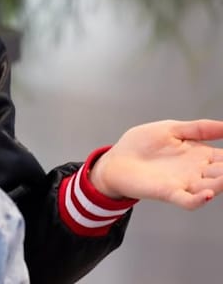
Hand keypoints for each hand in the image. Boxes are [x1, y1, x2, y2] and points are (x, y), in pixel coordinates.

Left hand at [90, 119, 222, 209]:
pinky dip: (198, 199)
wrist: (116, 160)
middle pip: (222, 173)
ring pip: (210, 187)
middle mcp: (196, 171)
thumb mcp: (171, 129)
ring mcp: (184, 183)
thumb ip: (198, 128)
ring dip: (221, 184)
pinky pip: (188, 200)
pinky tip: (207, 194)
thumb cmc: (141, 145)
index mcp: (198, 154)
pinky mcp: (168, 192)